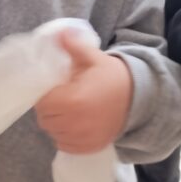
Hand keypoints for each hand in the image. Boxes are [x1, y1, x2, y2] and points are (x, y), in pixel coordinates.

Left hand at [34, 30, 132, 153]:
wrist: (139, 99)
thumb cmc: (112, 77)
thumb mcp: (93, 58)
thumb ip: (73, 46)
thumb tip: (58, 33)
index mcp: (73, 101)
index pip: (42, 103)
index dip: (44, 95)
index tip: (53, 88)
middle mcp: (75, 124)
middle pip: (45, 119)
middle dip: (48, 108)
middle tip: (59, 97)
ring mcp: (82, 139)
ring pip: (53, 133)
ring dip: (56, 122)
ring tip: (67, 110)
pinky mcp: (88, 148)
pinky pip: (63, 144)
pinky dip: (64, 135)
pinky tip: (74, 123)